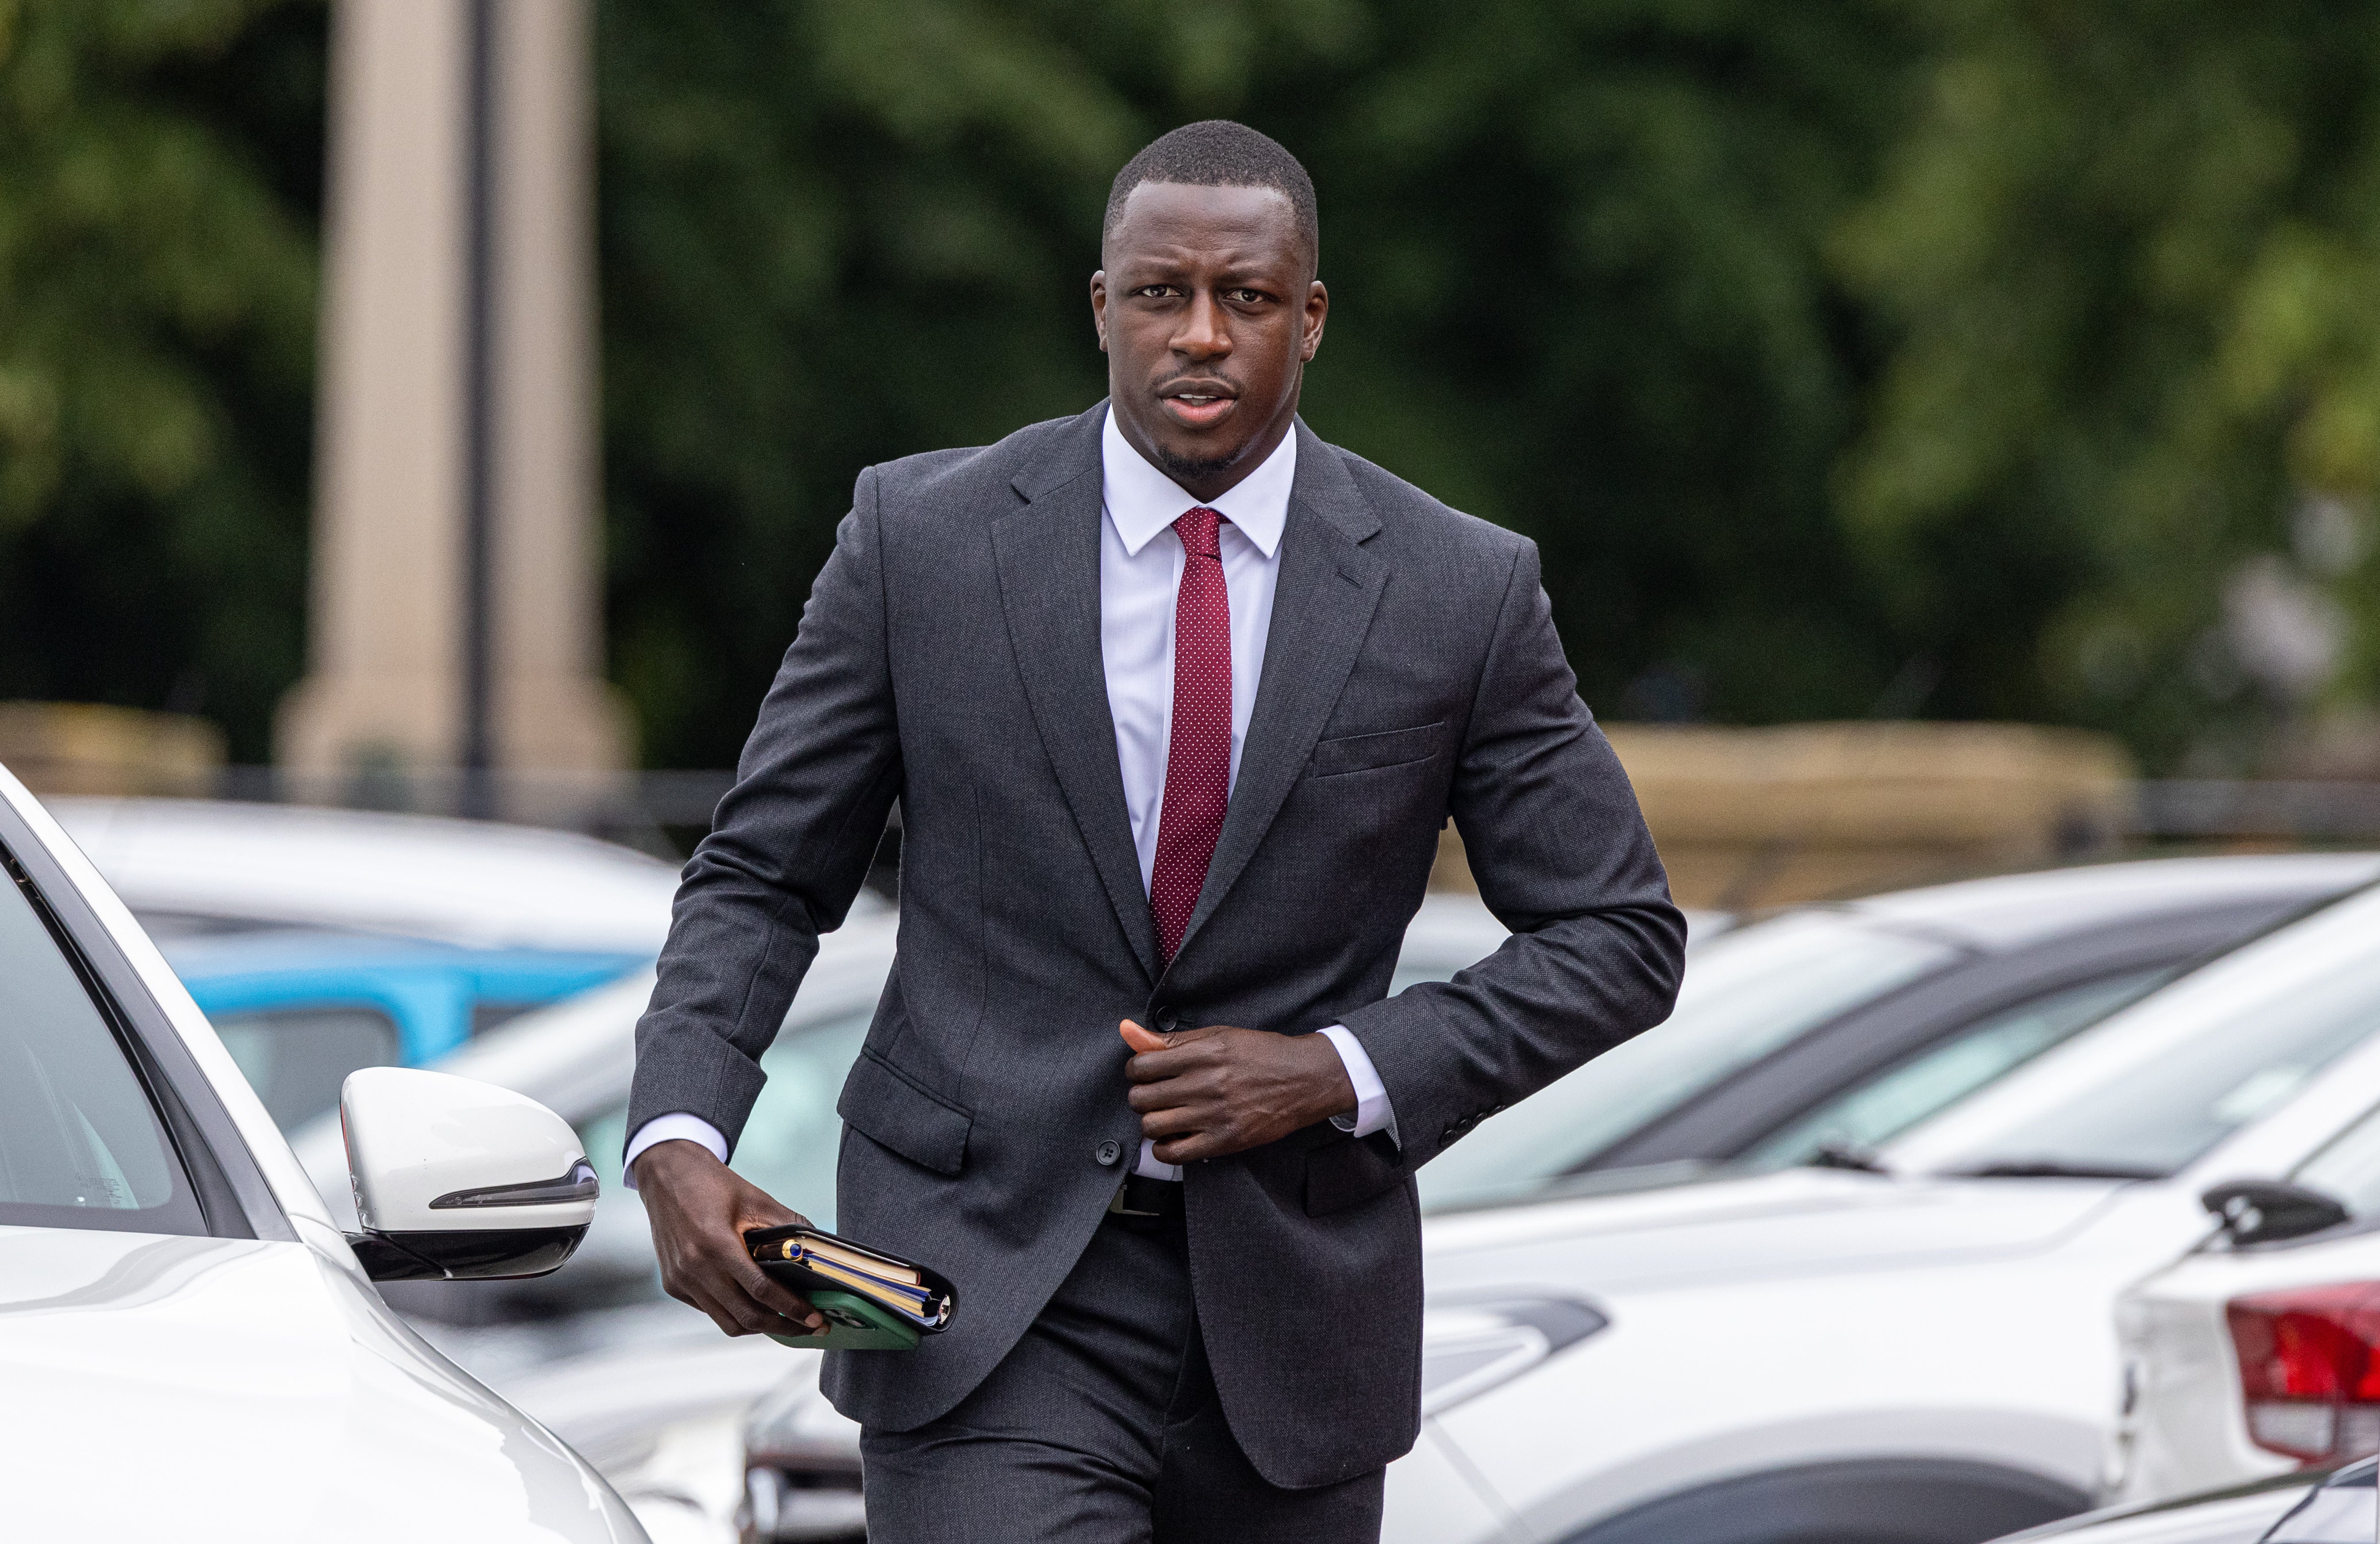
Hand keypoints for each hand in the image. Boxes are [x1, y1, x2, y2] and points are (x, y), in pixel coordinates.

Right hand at [632, 1138, 825, 1336]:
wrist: (666, 1174)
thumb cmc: (713, 1184)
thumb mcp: (756, 1199)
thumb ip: (789, 1226)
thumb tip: (819, 1252)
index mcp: (716, 1244)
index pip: (762, 1290)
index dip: (793, 1309)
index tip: (817, 1319)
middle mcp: (694, 1268)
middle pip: (746, 1316)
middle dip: (783, 1327)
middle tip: (810, 1327)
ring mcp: (680, 1280)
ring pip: (727, 1322)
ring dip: (759, 1326)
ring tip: (785, 1320)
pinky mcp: (672, 1284)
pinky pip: (709, 1310)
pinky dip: (734, 1312)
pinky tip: (753, 1302)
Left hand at [1121, 1019, 1356, 1163]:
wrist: (1305, 1079)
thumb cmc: (1261, 1054)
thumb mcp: (1218, 1036)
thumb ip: (1171, 1039)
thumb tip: (1126, 1029)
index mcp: (1203, 1053)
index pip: (1142, 1064)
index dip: (1136, 1069)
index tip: (1146, 1073)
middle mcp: (1206, 1083)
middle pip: (1141, 1098)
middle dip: (1141, 1096)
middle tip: (1155, 1094)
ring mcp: (1214, 1114)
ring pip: (1152, 1126)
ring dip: (1152, 1121)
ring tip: (1165, 1115)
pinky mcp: (1225, 1140)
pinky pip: (1174, 1153)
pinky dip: (1164, 1148)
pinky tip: (1174, 1136)